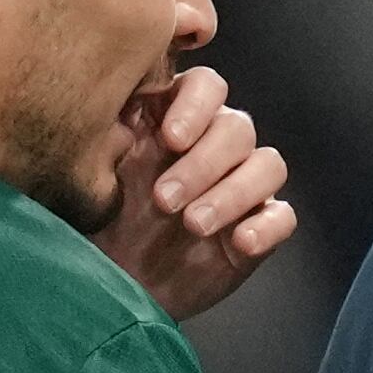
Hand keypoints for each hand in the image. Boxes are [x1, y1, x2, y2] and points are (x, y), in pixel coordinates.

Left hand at [90, 66, 296, 322]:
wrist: (111, 286)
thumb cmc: (97, 226)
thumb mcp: (90, 177)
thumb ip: (108, 137)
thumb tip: (123, 114)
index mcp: (173, 121)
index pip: (205, 86)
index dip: (196, 105)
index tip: (170, 138)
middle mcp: (212, 146)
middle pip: (237, 127)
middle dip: (203, 163)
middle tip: (164, 200)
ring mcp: (240, 187)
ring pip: (267, 165)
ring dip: (233, 193)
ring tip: (194, 225)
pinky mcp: (258, 228)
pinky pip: (283, 216)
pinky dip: (266, 226)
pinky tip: (240, 243)